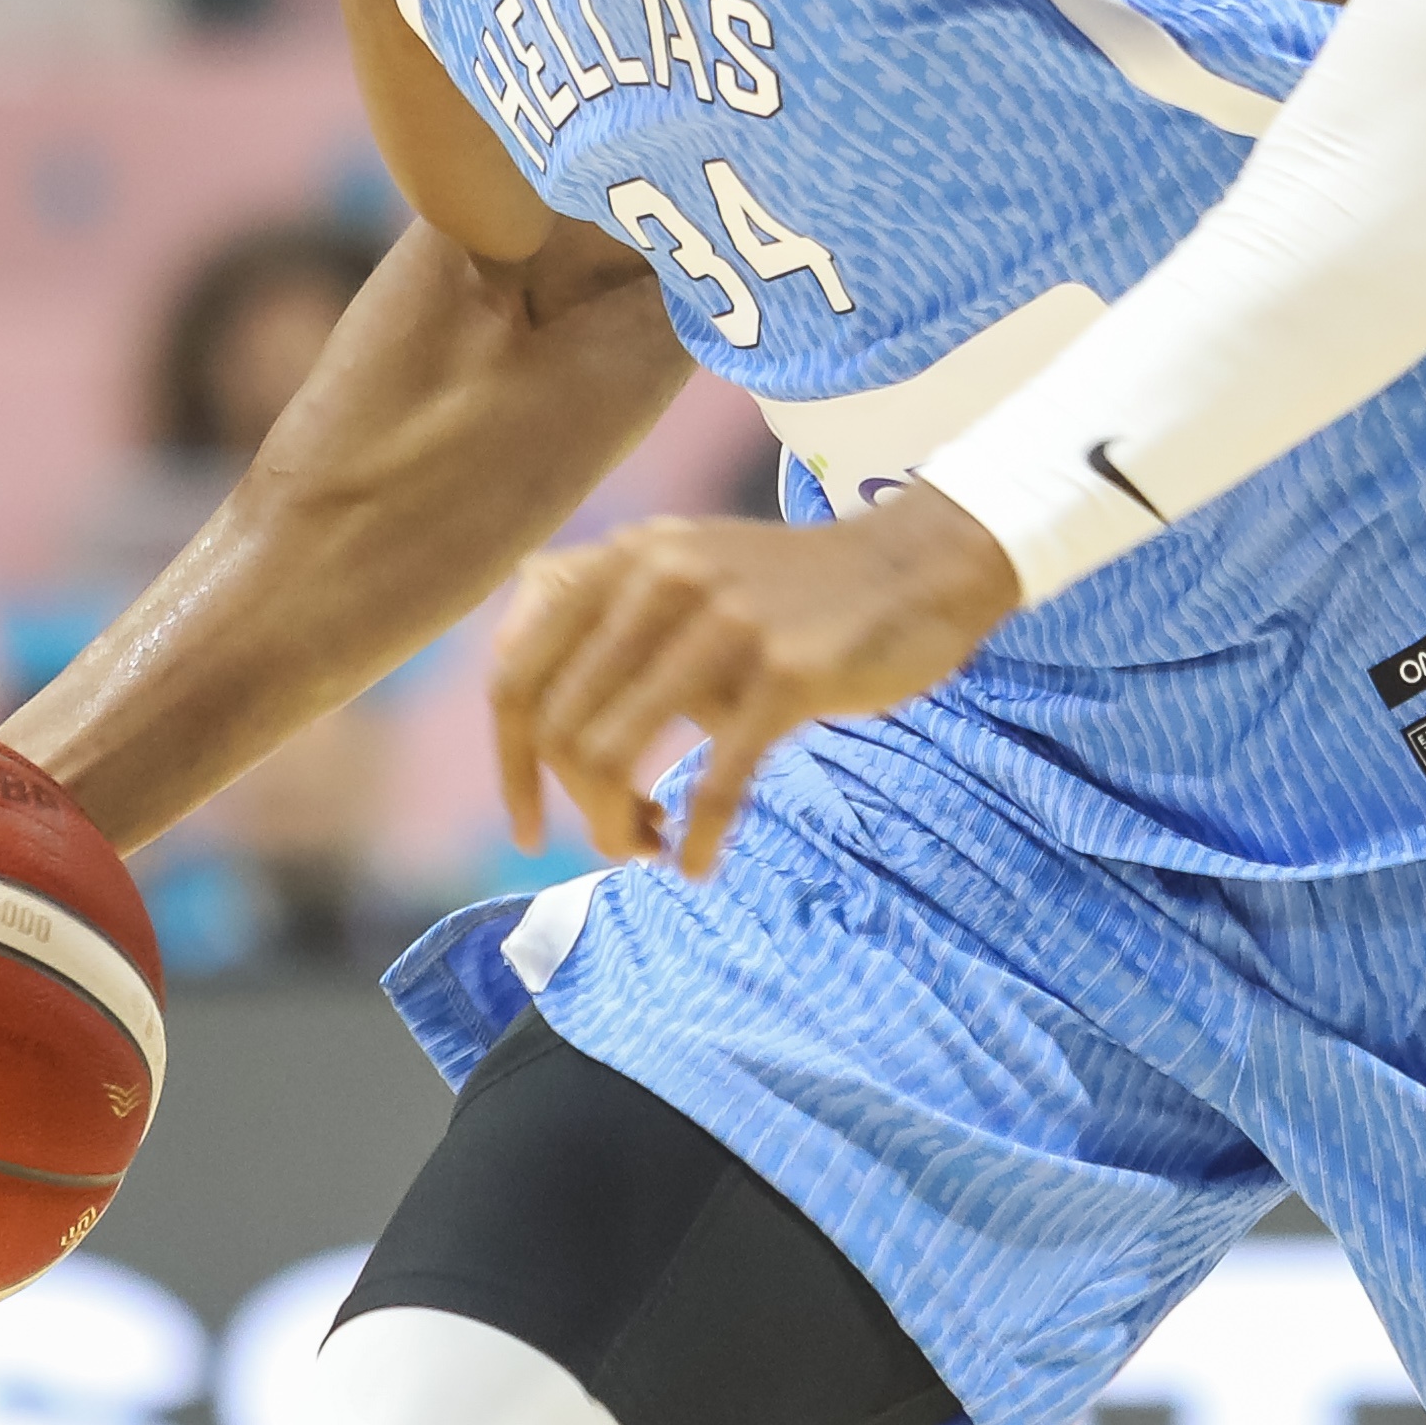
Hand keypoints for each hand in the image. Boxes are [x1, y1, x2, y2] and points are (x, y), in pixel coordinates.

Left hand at [490, 490, 1024, 878]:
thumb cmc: (785, 592)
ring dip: (617, 828)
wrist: (917, 566)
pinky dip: (692, 840)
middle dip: (577, 807)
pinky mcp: (785, 673)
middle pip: (560, 729)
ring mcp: (721, 623)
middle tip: (619, 839)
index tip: (528, 828)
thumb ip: (599, 619)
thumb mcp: (679, 574)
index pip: (516, 676)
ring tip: (648, 846)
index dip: (509, 767)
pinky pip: (712, 783)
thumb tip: (518, 712)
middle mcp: (657, 579)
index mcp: (620, 559)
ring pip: (613, 755)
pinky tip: (695, 866)